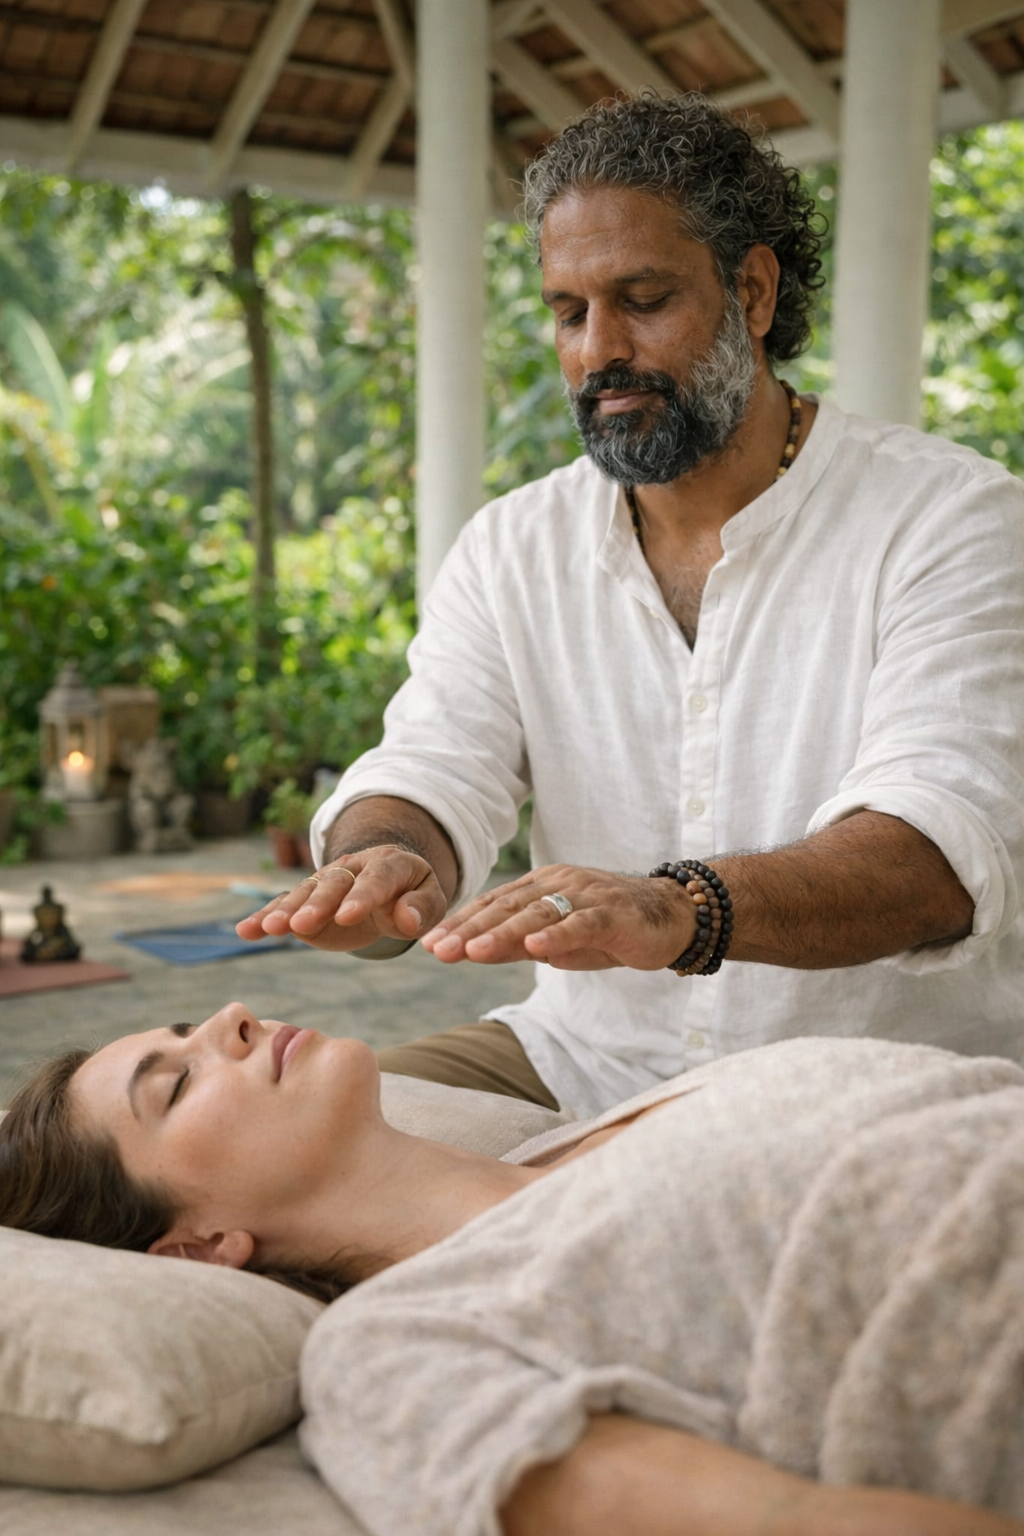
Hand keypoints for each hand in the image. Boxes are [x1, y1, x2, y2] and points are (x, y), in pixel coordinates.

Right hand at [234, 845, 448, 953]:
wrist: (391, 889)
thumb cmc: (414, 898)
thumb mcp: (430, 903)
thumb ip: (421, 909)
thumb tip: (405, 918)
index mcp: (390, 864)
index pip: (376, 878)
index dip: (361, 897)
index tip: (347, 917)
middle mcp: (353, 867)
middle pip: (333, 884)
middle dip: (316, 904)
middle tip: (299, 925)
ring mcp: (326, 882)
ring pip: (304, 893)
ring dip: (286, 910)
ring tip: (269, 929)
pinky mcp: (307, 901)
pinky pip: (285, 906)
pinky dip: (265, 917)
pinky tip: (246, 930)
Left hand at [421, 864, 695, 970]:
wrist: (670, 916)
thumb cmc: (608, 928)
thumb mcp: (558, 940)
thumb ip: (520, 943)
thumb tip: (475, 951)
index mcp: (541, 887)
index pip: (492, 905)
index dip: (460, 923)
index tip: (428, 944)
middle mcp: (559, 885)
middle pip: (507, 908)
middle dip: (469, 930)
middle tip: (438, 950)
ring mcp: (586, 897)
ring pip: (538, 915)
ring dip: (503, 933)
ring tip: (473, 951)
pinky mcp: (613, 914)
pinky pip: (581, 924)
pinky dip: (558, 935)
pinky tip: (535, 949)